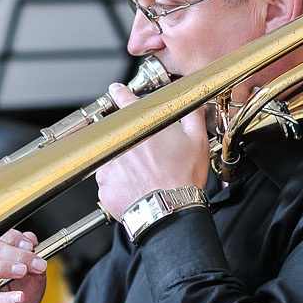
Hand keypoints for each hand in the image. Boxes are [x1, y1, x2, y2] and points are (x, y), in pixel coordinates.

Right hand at [0, 229, 47, 302]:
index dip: (16, 239)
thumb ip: (33, 257)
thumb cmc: (19, 295)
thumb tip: (31, 240)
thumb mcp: (33, 273)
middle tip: (35, 262)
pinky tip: (19, 298)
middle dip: (16, 254)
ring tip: (22, 272)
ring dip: (4, 268)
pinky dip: (5, 299)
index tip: (32, 245)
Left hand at [95, 83, 208, 219]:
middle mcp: (120, 143)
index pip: (124, 100)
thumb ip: (192, 114)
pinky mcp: (104, 186)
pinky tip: (137, 187)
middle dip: (130, 141)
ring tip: (145, 176)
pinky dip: (119, 183)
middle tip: (147, 157)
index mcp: (141, 127)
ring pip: (111, 158)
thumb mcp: (197, 140)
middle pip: (118, 133)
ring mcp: (109, 165)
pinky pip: (109, 180)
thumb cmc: (183, 178)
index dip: (120, 94)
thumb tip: (191, 101)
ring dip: (123, 163)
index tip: (116, 91)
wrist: (171, 211)